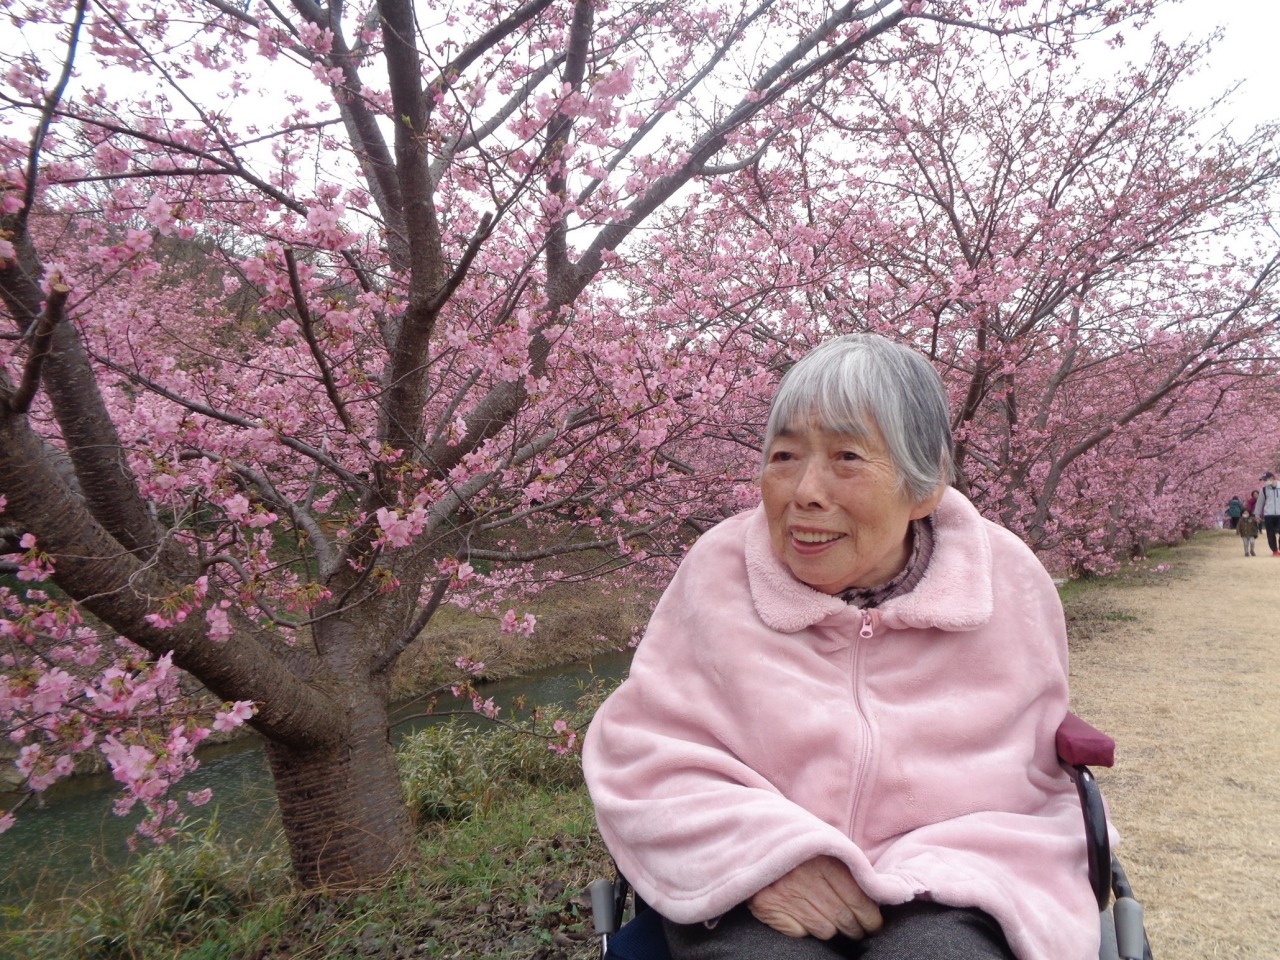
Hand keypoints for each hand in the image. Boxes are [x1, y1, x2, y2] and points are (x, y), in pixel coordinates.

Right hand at [747, 855, 881, 940]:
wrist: (755, 837)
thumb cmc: (800, 846)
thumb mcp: (825, 846)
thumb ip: (848, 866)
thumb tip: (878, 893)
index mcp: (826, 861)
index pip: (859, 901)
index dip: (871, 919)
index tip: (874, 925)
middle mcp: (806, 878)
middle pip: (845, 919)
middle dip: (856, 929)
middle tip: (858, 930)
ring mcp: (786, 894)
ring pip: (826, 930)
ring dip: (832, 930)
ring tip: (832, 923)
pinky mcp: (769, 907)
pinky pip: (802, 933)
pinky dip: (807, 930)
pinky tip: (806, 918)